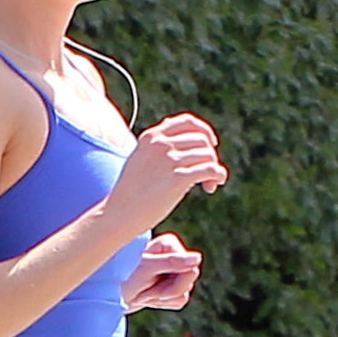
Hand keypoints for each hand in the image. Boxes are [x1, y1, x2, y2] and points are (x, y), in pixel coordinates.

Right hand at [107, 113, 226, 231]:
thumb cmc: (130, 193)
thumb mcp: (140, 161)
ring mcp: (169, 160)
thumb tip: (187, 148)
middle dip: (210, 156)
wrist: (119, 214)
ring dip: (214, 168)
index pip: (187, 122)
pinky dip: (218, 175)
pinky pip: (210, 169)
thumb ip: (159, 149)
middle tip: (209, 174)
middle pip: (201, 140)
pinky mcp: (178, 178)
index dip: (204, 131)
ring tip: (210, 184)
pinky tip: (214, 184)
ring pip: (208, 155)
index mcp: (152, 136)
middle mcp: (161, 144)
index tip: (212, 145)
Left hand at [123, 233, 202, 311]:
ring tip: (142, 294)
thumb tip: (198, 259)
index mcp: (169, 244)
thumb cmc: (119, 278)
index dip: (172, 283)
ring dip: (162, 299)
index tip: (148, 281)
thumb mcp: (146, 270)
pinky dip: (162, 304)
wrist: (105, 298)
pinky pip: (180, 301)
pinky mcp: (169, 286)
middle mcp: (173, 255)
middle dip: (168, 291)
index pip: (190, 267)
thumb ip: (173, 263)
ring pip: (185, 292)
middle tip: (144, 291)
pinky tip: (147, 298)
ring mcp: (172, 271)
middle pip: (191, 279)